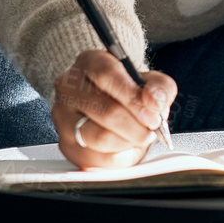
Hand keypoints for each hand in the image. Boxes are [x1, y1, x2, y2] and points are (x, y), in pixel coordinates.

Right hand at [51, 49, 176, 170]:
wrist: (111, 108)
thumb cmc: (129, 93)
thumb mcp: (150, 81)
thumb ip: (159, 87)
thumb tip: (154, 102)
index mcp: (89, 63)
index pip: (106, 75)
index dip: (133, 97)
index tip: (153, 113)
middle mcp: (69, 88)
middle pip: (105, 111)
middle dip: (137, 126)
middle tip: (152, 130)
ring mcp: (63, 118)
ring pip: (100, 137)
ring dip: (129, 142)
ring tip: (139, 137)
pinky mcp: (66, 145)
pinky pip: (96, 159)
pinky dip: (119, 157)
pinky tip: (126, 147)